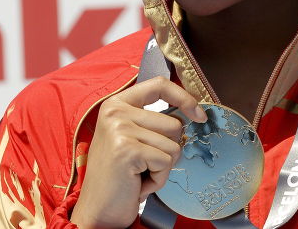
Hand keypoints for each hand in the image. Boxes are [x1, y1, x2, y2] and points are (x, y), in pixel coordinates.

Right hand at [70, 76, 206, 228]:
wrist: (97, 212)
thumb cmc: (120, 176)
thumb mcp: (133, 137)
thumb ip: (154, 120)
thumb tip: (193, 113)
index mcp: (117, 103)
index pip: (159, 85)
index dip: (184, 97)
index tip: (199, 115)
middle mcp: (115, 111)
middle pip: (173, 122)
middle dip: (168, 150)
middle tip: (144, 165)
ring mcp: (120, 129)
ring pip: (173, 143)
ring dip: (162, 167)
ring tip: (140, 174)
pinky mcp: (127, 150)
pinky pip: (166, 162)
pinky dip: (158, 179)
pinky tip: (137, 184)